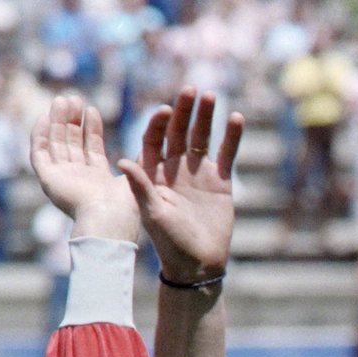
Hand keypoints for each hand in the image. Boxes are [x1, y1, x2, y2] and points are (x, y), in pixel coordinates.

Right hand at [30, 95, 137, 241]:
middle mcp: (78, 179)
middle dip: (73, 121)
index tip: (92, 108)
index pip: (92, 148)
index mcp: (98, 181)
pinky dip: (39, 135)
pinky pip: (38, 153)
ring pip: (55, 144)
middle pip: (72, 144)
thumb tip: (150, 143)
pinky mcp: (48, 179)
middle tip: (74, 98)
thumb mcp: (135, 177)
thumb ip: (137, 161)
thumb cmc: (126, 206)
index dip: (91, 128)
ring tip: (62, 100)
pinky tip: (44, 117)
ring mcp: (61, 179)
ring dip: (57, 122)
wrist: (107, 219)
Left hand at [118, 88, 243, 283]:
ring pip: (202, 137)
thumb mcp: (152, 214)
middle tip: (190, 90)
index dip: (158, 122)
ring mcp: (198, 173)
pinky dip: (231, 137)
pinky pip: (226, 154)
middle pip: (178, 132)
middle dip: (183, 111)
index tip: (165, 110)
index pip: (154, 139)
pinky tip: (236, 118)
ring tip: (211, 96)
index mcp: (153, 172)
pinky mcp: (220, 181)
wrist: (198, 264)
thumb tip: (121, 160)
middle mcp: (174, 168)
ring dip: (206, 117)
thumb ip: (140, 187)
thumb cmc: (170, 242)